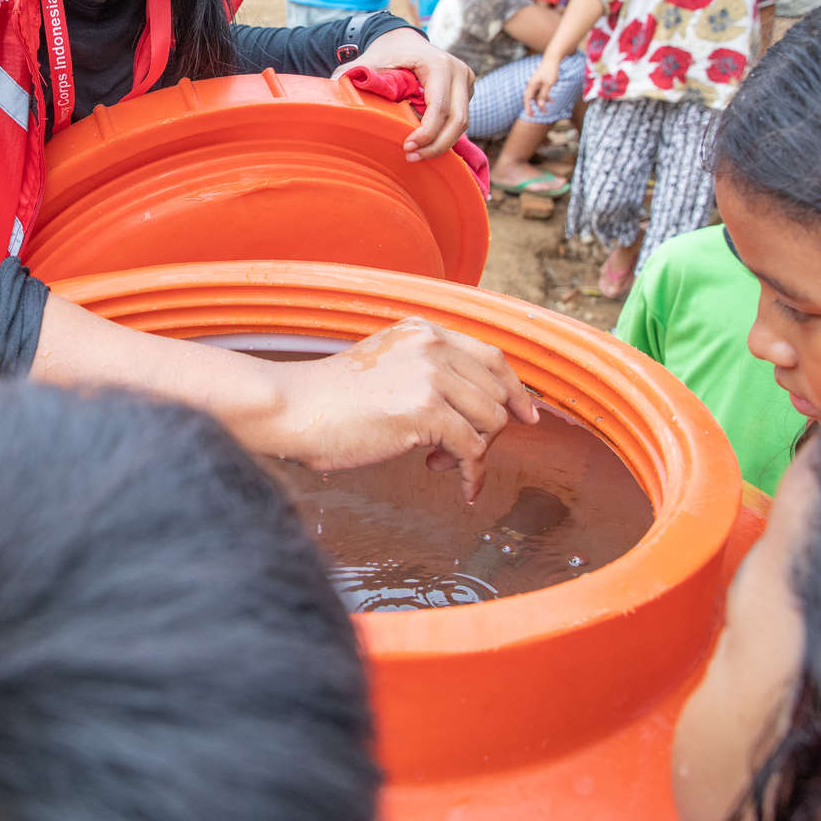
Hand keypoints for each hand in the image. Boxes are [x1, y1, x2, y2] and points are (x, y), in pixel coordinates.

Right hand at [259, 318, 538, 498]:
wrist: (292, 407)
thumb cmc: (328, 398)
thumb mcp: (384, 364)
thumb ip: (424, 371)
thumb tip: (469, 406)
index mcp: (424, 332)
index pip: (493, 357)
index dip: (516, 390)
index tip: (528, 416)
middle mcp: (433, 347)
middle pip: (497, 393)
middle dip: (491, 430)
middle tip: (465, 454)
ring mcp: (430, 377)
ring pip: (491, 423)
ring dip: (475, 452)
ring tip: (437, 463)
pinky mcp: (424, 412)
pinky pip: (473, 451)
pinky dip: (471, 475)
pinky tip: (458, 487)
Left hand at [339, 27, 472, 158]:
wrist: (403, 40)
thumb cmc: (386, 52)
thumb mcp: (368, 61)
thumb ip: (353, 74)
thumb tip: (335, 88)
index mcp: (438, 64)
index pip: (439, 107)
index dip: (426, 133)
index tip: (407, 147)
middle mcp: (459, 71)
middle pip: (458, 120)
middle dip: (436, 145)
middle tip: (411, 157)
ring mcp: (466, 82)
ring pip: (462, 123)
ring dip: (441, 144)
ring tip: (415, 155)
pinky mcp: (466, 91)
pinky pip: (459, 120)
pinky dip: (444, 135)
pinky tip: (425, 145)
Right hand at [522, 56, 560, 116]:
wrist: (552, 59)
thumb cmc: (550, 71)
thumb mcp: (548, 85)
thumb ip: (543, 95)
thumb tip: (540, 105)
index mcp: (532, 85)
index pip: (527, 99)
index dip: (528, 108)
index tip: (530, 115)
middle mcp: (532, 85)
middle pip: (530, 98)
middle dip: (532, 107)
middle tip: (534, 116)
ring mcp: (535, 83)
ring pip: (536, 96)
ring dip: (541, 103)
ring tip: (546, 111)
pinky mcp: (540, 82)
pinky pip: (541, 92)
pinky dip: (545, 97)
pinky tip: (551, 101)